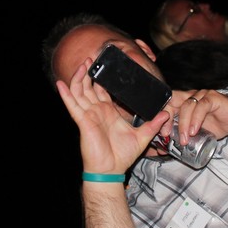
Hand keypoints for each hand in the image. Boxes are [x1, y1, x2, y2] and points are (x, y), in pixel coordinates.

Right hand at [56, 57, 169, 172]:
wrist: (111, 171)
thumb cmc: (122, 156)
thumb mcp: (142, 137)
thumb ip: (154, 124)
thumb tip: (167, 113)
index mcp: (108, 112)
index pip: (102, 90)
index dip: (102, 77)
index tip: (105, 64)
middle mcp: (96, 111)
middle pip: (89, 87)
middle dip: (90, 72)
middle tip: (92, 57)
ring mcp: (88, 115)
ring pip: (80, 91)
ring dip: (79, 77)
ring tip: (82, 63)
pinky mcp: (83, 121)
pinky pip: (72, 105)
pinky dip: (66, 94)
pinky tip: (61, 83)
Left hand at [167, 90, 227, 142]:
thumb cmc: (218, 126)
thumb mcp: (197, 133)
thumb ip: (184, 136)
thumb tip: (166, 149)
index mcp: (185, 102)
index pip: (168, 104)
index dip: (162, 117)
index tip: (161, 133)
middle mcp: (192, 96)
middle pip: (173, 101)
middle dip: (167, 117)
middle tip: (166, 134)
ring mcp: (202, 95)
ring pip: (187, 105)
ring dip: (183, 123)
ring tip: (184, 138)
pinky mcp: (213, 97)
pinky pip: (201, 106)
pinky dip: (196, 119)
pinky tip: (194, 131)